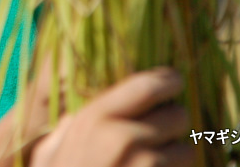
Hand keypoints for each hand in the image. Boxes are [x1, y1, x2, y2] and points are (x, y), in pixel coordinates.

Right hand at [30, 68, 193, 166]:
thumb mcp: (52, 153)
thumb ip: (68, 128)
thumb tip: (79, 113)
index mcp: (95, 118)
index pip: (148, 84)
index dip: (167, 81)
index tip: (173, 82)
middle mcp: (125, 138)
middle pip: (177, 116)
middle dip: (172, 124)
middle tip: (160, 133)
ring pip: (188, 150)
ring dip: (178, 156)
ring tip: (156, 165)